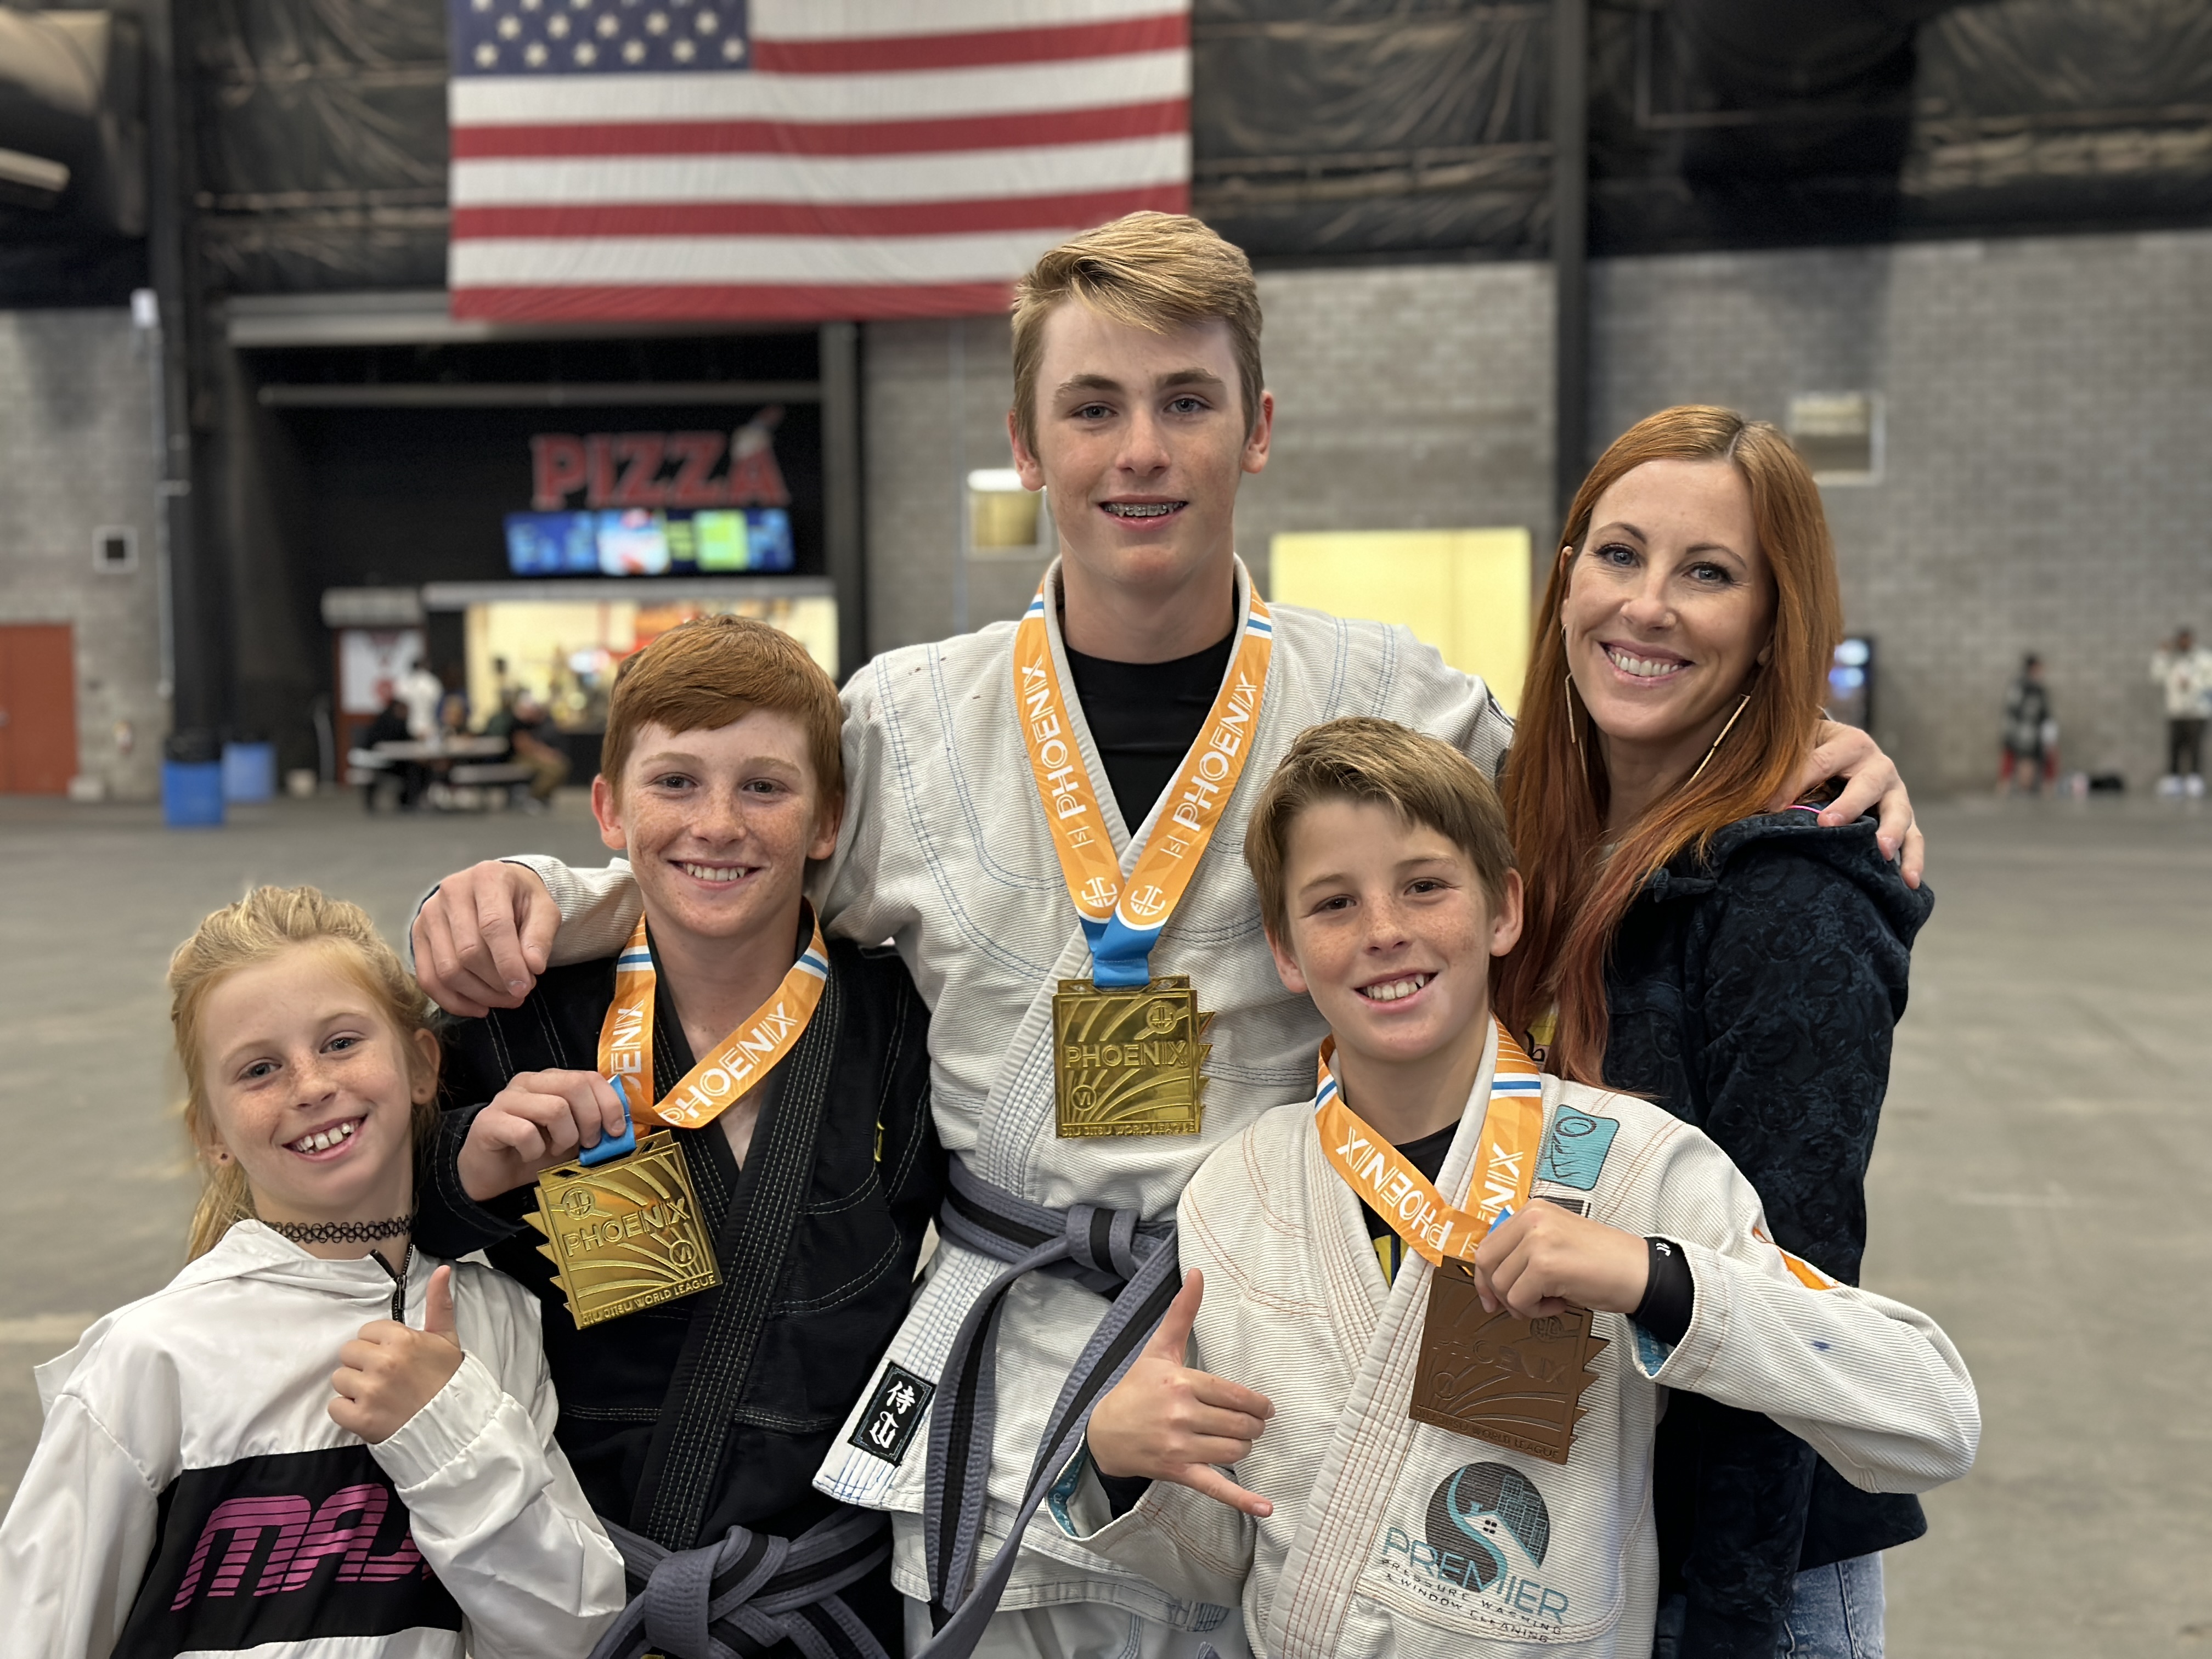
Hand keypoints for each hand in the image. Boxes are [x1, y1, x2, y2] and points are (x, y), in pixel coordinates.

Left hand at [329, 1264, 465, 1442]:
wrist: (455, 1425)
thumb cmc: (449, 1380)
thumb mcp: (448, 1339)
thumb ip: (439, 1303)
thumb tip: (442, 1269)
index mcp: (402, 1339)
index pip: (366, 1332)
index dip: (378, 1345)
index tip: (394, 1358)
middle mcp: (384, 1362)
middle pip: (348, 1353)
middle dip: (362, 1364)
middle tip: (384, 1378)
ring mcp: (370, 1391)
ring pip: (339, 1379)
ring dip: (354, 1388)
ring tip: (377, 1396)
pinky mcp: (361, 1419)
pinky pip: (335, 1407)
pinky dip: (348, 1411)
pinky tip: (368, 1411)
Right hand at [411, 861, 559, 1016]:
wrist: (497, 889)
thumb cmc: (522, 900)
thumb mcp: (544, 909)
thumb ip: (541, 935)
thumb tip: (533, 967)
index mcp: (487, 877)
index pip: (493, 926)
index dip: (509, 962)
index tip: (524, 987)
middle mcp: (452, 890)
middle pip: (468, 952)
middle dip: (496, 982)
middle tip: (520, 993)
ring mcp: (430, 913)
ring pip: (447, 970)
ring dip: (479, 995)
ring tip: (505, 998)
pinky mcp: (418, 935)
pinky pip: (428, 978)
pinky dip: (453, 1001)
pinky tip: (479, 1007)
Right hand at [459, 1070, 629, 1200]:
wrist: (493, 1176)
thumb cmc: (535, 1153)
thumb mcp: (573, 1137)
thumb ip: (595, 1125)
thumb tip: (623, 1128)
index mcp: (551, 1080)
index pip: (590, 1077)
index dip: (610, 1104)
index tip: (615, 1131)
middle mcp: (529, 1082)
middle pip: (575, 1086)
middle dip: (590, 1120)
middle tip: (587, 1144)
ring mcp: (506, 1099)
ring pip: (555, 1108)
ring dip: (564, 1138)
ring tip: (554, 1151)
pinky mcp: (489, 1121)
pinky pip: (525, 1132)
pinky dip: (535, 1151)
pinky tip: (529, 1155)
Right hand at [1086, 1272, 1274, 1518]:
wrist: (1105, 1433)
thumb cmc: (1137, 1389)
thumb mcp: (1159, 1349)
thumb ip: (1183, 1312)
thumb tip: (1197, 1272)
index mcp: (1181, 1382)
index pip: (1234, 1394)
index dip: (1256, 1404)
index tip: (1263, 1408)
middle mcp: (1181, 1414)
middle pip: (1241, 1425)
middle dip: (1252, 1426)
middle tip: (1247, 1425)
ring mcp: (1179, 1446)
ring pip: (1235, 1451)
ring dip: (1243, 1448)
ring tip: (1235, 1441)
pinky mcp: (1179, 1472)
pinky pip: (1217, 1487)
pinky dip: (1243, 1501)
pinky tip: (1266, 1509)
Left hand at [1471, 1204, 1648, 1319]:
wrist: (1641, 1273)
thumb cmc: (1605, 1262)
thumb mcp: (1557, 1242)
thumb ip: (1525, 1250)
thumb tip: (1493, 1277)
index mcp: (1533, 1210)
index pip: (1488, 1244)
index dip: (1485, 1276)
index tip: (1491, 1296)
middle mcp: (1532, 1219)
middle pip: (1486, 1262)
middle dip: (1497, 1292)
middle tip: (1518, 1306)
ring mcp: (1537, 1240)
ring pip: (1501, 1285)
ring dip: (1523, 1303)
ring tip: (1550, 1300)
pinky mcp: (1545, 1265)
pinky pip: (1519, 1300)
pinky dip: (1536, 1311)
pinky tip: (1559, 1304)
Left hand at [1781, 722, 1923, 889]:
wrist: (1843, 751)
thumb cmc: (1813, 752)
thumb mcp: (1798, 747)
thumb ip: (1782, 764)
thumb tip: (1754, 795)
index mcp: (1849, 743)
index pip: (1820, 762)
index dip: (1794, 782)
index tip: (1770, 806)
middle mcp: (1878, 765)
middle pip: (1866, 784)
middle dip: (1848, 804)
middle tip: (1828, 824)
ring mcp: (1895, 793)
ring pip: (1898, 811)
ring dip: (1890, 831)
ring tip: (1882, 851)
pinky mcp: (1904, 817)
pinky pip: (1915, 838)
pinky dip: (1913, 859)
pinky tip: (1909, 882)